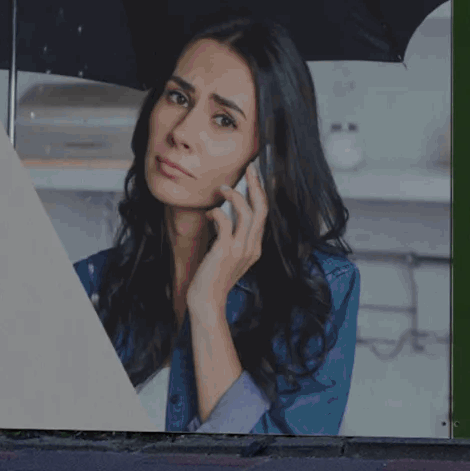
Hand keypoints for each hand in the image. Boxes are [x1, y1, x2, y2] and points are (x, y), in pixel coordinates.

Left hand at [186, 164, 269, 325]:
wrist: (207, 301)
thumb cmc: (211, 279)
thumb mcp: (226, 256)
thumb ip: (228, 237)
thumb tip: (220, 215)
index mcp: (256, 248)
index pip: (263, 215)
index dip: (260, 195)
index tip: (255, 179)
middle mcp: (253, 246)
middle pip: (261, 209)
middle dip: (256, 186)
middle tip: (250, 169)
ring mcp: (241, 249)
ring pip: (247, 213)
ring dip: (235, 196)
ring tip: (223, 188)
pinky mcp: (226, 250)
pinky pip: (226, 223)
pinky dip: (218, 213)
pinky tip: (210, 213)